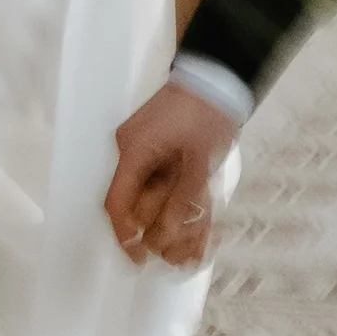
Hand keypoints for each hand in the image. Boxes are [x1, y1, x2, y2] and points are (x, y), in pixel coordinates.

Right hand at [102, 80, 237, 270]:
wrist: (220, 77)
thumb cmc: (207, 108)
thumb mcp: (199, 160)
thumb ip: (182, 201)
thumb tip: (165, 236)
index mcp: (134, 150)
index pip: (116, 202)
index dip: (124, 235)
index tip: (138, 258)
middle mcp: (134, 153)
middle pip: (138, 206)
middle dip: (159, 233)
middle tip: (181, 256)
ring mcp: (148, 152)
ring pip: (154, 200)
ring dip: (175, 224)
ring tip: (197, 248)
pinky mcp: (163, 153)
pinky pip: (165, 188)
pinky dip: (181, 207)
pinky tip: (199, 226)